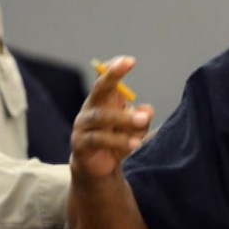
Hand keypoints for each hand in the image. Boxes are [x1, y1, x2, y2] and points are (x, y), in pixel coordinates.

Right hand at [70, 56, 153, 179]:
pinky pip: (99, 139)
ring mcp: (83, 125)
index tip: (129, 61)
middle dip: (114, 80)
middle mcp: (90, 108)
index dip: (114, 69)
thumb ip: (141, 118)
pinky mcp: (81, 144)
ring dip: (123, 119)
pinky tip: (134, 144)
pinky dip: (118, 141)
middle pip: (99, 90)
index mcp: (102, 100)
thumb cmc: (117, 141)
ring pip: (101, 117)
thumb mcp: (135, 129)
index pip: (105, 78)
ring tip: (142, 122)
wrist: (98, 168)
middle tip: (135, 80)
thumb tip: (147, 110)